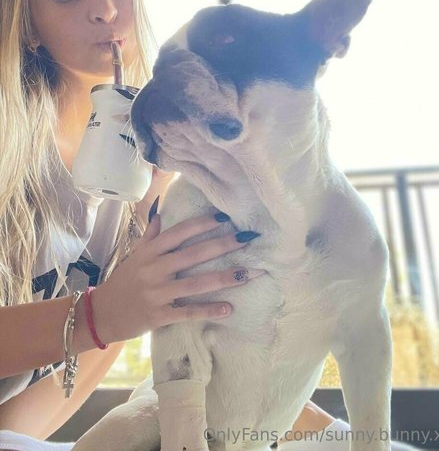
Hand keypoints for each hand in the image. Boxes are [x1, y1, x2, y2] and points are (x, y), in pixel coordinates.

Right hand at [91, 210, 262, 342]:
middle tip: (248, 238)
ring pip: (196, 283)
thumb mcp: (135, 254)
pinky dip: (208, 310)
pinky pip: (188, 312)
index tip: (225, 216)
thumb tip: (160, 210)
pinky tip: (229, 308)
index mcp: (151, 252)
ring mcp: (157, 293)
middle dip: (223, 245)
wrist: (102, 313)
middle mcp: (155, 269)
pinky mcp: (159, 316)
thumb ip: (151, 234)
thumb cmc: (124, 281)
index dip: (202, 223)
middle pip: (193, 254)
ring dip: (224, 278)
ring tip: (249, 273)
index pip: (180, 232)